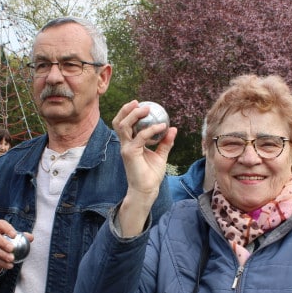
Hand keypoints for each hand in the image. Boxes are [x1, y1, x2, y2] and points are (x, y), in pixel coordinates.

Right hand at [0, 220, 33, 278]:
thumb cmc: (7, 246)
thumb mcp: (14, 241)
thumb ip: (23, 238)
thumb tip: (31, 237)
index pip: (1, 224)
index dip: (7, 228)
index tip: (14, 235)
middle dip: (2, 242)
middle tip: (12, 249)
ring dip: (2, 254)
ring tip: (12, 259)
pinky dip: (1, 263)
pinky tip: (10, 265)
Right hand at [112, 101, 176, 235]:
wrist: (147, 190)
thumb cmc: (151, 174)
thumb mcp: (161, 155)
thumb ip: (165, 142)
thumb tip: (173, 128)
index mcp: (130, 143)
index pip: (124, 124)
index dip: (128, 112)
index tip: (139, 104)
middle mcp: (125, 144)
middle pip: (119, 122)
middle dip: (127, 110)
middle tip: (139, 102)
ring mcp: (126, 148)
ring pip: (123, 126)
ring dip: (134, 115)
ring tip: (146, 109)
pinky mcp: (130, 153)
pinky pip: (140, 137)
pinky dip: (151, 130)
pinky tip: (162, 127)